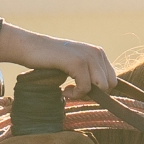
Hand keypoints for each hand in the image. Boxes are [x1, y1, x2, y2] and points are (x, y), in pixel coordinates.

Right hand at [0, 24, 116, 96]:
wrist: (31, 47)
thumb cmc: (51, 60)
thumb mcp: (75, 65)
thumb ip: (90, 74)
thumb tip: (103, 95)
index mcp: (98, 53)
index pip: (113, 80)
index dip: (99, 92)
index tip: (81, 91)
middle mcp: (97, 53)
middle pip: (109, 86)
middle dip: (93, 95)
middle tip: (75, 92)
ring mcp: (88, 57)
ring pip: (101, 88)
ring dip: (84, 95)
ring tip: (68, 91)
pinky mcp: (78, 62)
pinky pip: (86, 88)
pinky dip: (75, 94)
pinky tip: (63, 90)